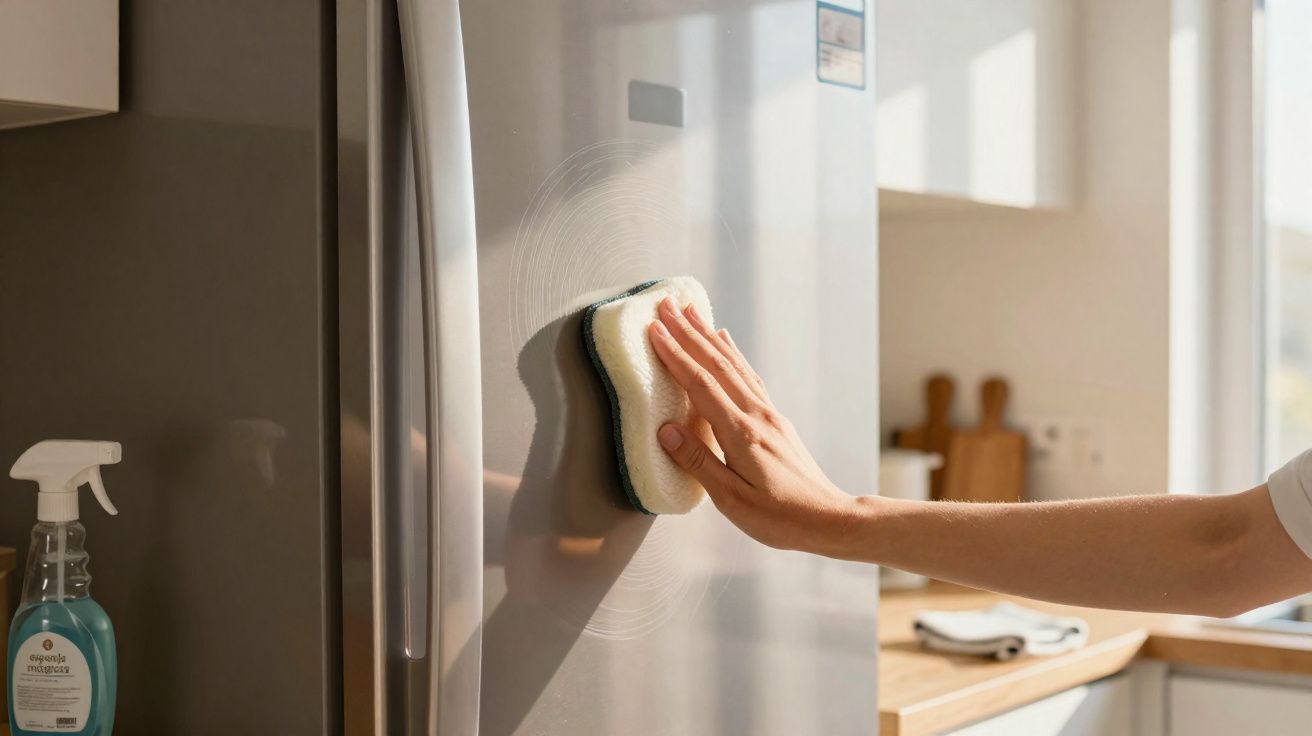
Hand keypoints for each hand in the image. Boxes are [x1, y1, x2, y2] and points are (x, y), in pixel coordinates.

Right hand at [648, 298, 869, 556]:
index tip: (655, 330)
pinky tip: (725, 341)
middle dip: (688, 333)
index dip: (676, 355)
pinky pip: (748, 375)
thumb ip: (697, 461)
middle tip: (666, 306)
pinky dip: (733, 353)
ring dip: (709, 336)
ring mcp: (768, 414)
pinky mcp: (774, 419)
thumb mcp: (730, 499)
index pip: (701, 385)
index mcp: (741, 433)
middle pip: (717, 364)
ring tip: (691, 312)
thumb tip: (666, 430)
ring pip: (734, 364)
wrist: (828, 519)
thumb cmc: (779, 517)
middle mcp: (756, 415)